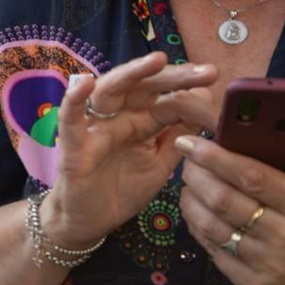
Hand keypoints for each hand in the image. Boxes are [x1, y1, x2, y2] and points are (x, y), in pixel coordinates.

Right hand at [39, 55, 216, 246]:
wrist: (89, 224)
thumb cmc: (122, 190)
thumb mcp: (160, 163)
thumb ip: (180, 137)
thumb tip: (207, 104)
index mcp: (140, 122)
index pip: (165, 96)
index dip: (188, 87)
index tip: (213, 77)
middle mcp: (118, 118)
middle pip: (143, 88)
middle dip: (172, 76)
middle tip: (203, 71)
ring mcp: (95, 129)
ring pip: (109, 92)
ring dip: (131, 74)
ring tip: (156, 61)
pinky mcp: (74, 147)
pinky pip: (70, 121)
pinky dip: (74, 101)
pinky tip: (85, 84)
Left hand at [176, 129, 284, 284]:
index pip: (254, 177)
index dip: (217, 158)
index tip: (194, 142)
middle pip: (225, 200)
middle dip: (197, 176)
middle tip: (187, 160)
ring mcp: (269, 264)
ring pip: (213, 227)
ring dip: (192, 203)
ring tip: (187, 185)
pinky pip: (216, 255)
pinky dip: (200, 232)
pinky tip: (196, 216)